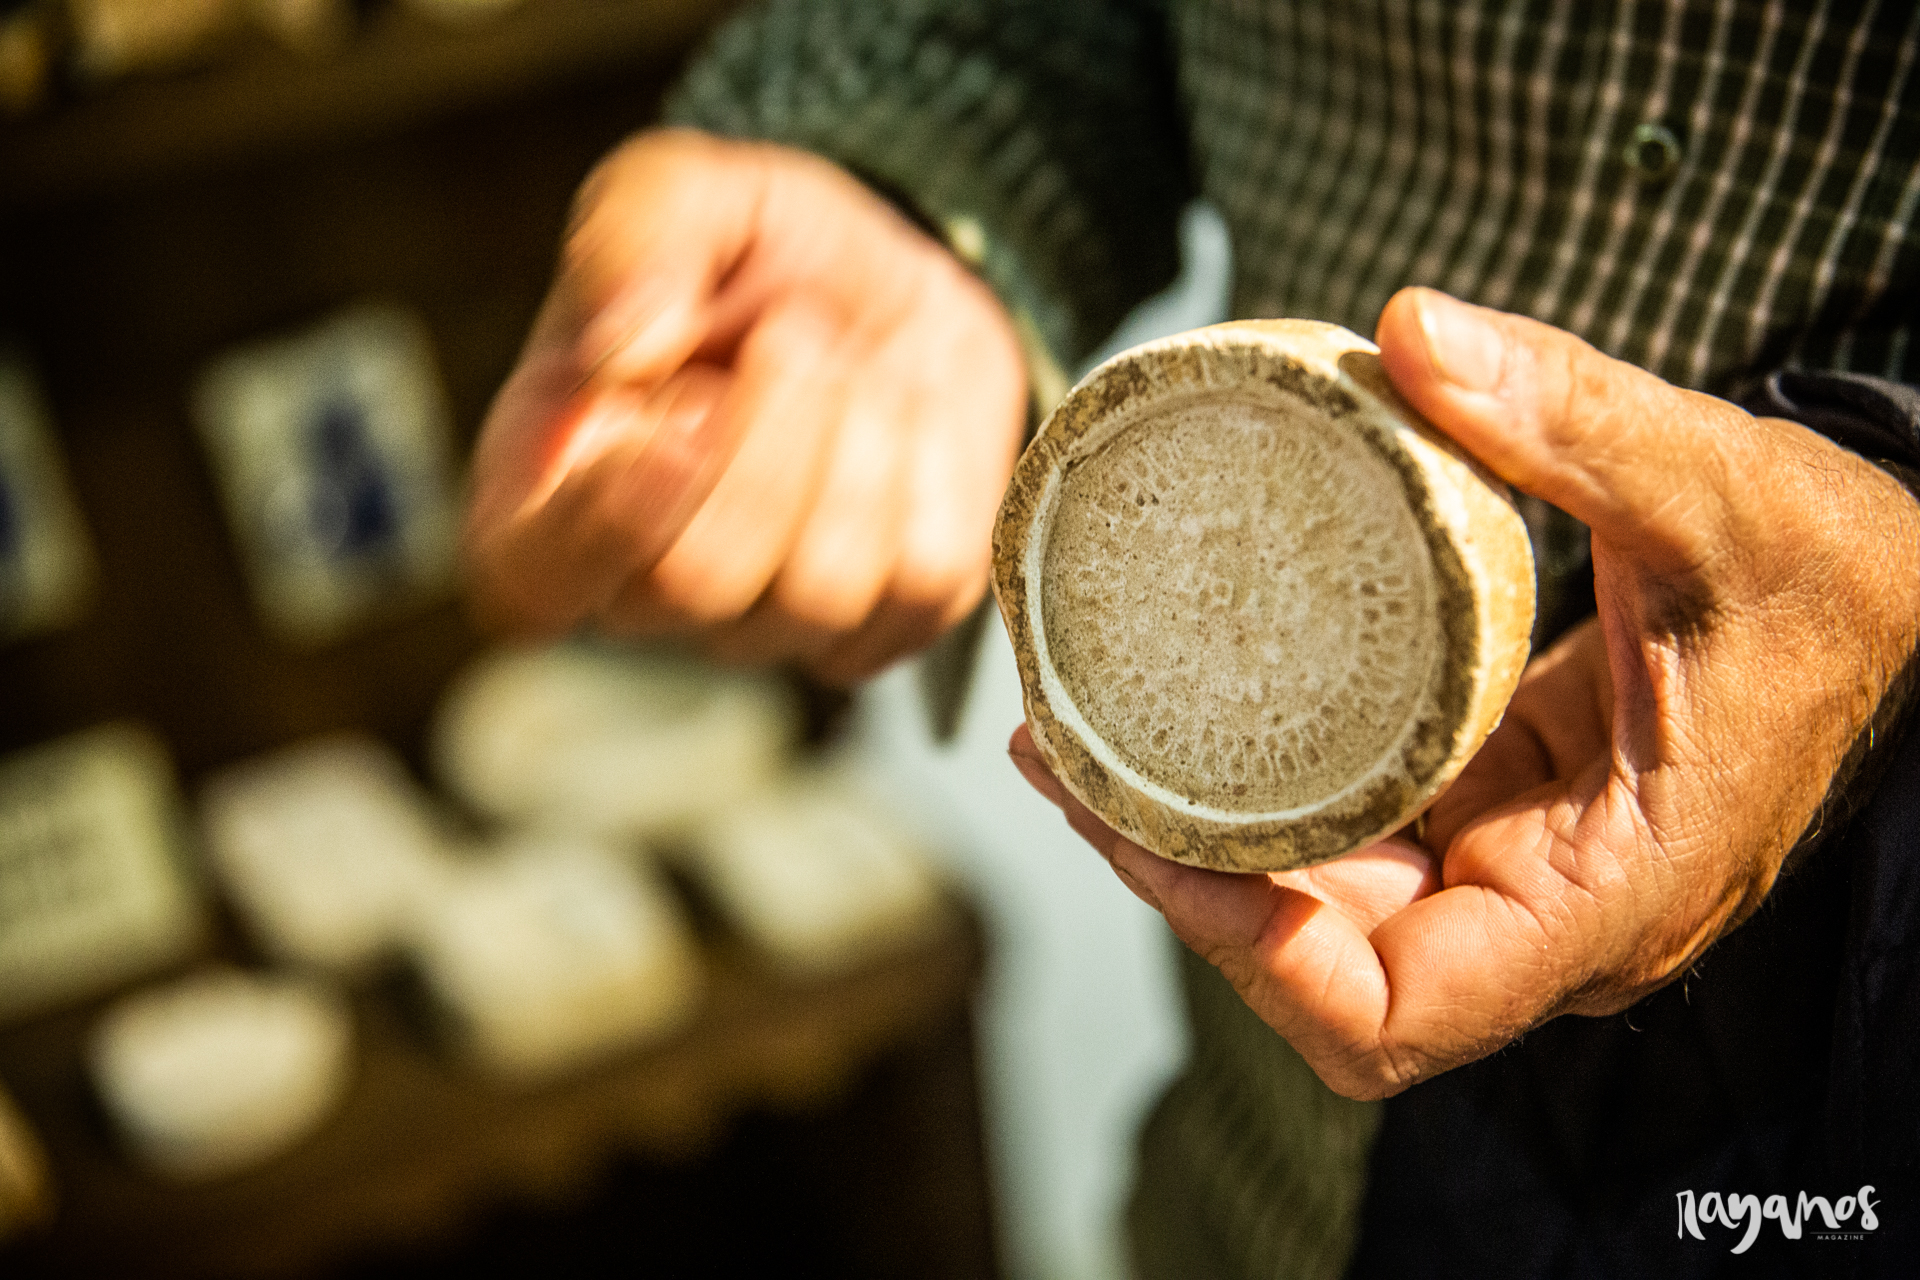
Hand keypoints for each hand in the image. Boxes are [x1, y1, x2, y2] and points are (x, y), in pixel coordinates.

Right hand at [464, 128, 1027, 683]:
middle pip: (695, 585)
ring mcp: (766, 626)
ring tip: (850, 362)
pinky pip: (925, 584)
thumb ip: (631, 234)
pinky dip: (933, 473)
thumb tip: (620, 348)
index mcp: (545, 495)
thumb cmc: (751, 257)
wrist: (890, 285)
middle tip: (797, 329)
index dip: (614, 513)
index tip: (687, 406)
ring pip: (820, 593)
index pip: (537, 579)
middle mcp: (645, 590)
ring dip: (859, 441)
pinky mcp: (883, 629)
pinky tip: (903, 419)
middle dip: (771, 438)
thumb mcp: (684, 191)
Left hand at [1010, 287, 1919, 1099]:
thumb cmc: (1834, 572)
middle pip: (1322, 966)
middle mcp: (1544, 912)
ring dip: (1202, 840)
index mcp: (1604, 893)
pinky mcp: (1495, 813)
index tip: (1156, 838)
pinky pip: (1354, 837)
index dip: (1257, 956)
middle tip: (1064, 760)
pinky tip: (1186, 709)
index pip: (1396, 1013)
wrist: (1894, 595)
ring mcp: (1514, 868)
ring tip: (1084, 733)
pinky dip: (1262, 794)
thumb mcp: (1722, 491)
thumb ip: (1576, 417)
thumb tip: (1407, 332)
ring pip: (1324, 908)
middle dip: (1184, 882)